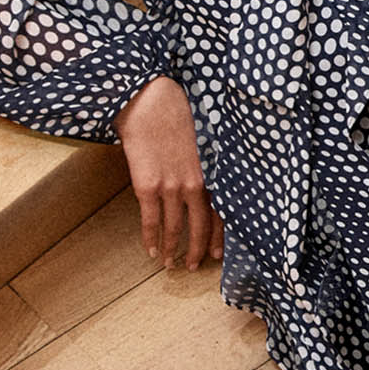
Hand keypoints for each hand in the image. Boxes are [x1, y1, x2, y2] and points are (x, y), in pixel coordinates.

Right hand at [115, 74, 222, 271]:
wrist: (150, 103)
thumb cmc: (176, 116)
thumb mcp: (202, 141)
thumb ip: (205, 166)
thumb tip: (206, 183)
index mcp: (211, 172)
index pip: (221, 213)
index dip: (218, 237)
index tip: (216, 255)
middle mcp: (195, 183)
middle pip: (200, 226)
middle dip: (197, 250)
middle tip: (193, 267)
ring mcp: (171, 186)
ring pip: (176, 228)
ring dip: (173, 250)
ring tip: (170, 264)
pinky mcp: (147, 186)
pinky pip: (150, 219)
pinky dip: (151, 238)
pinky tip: (151, 250)